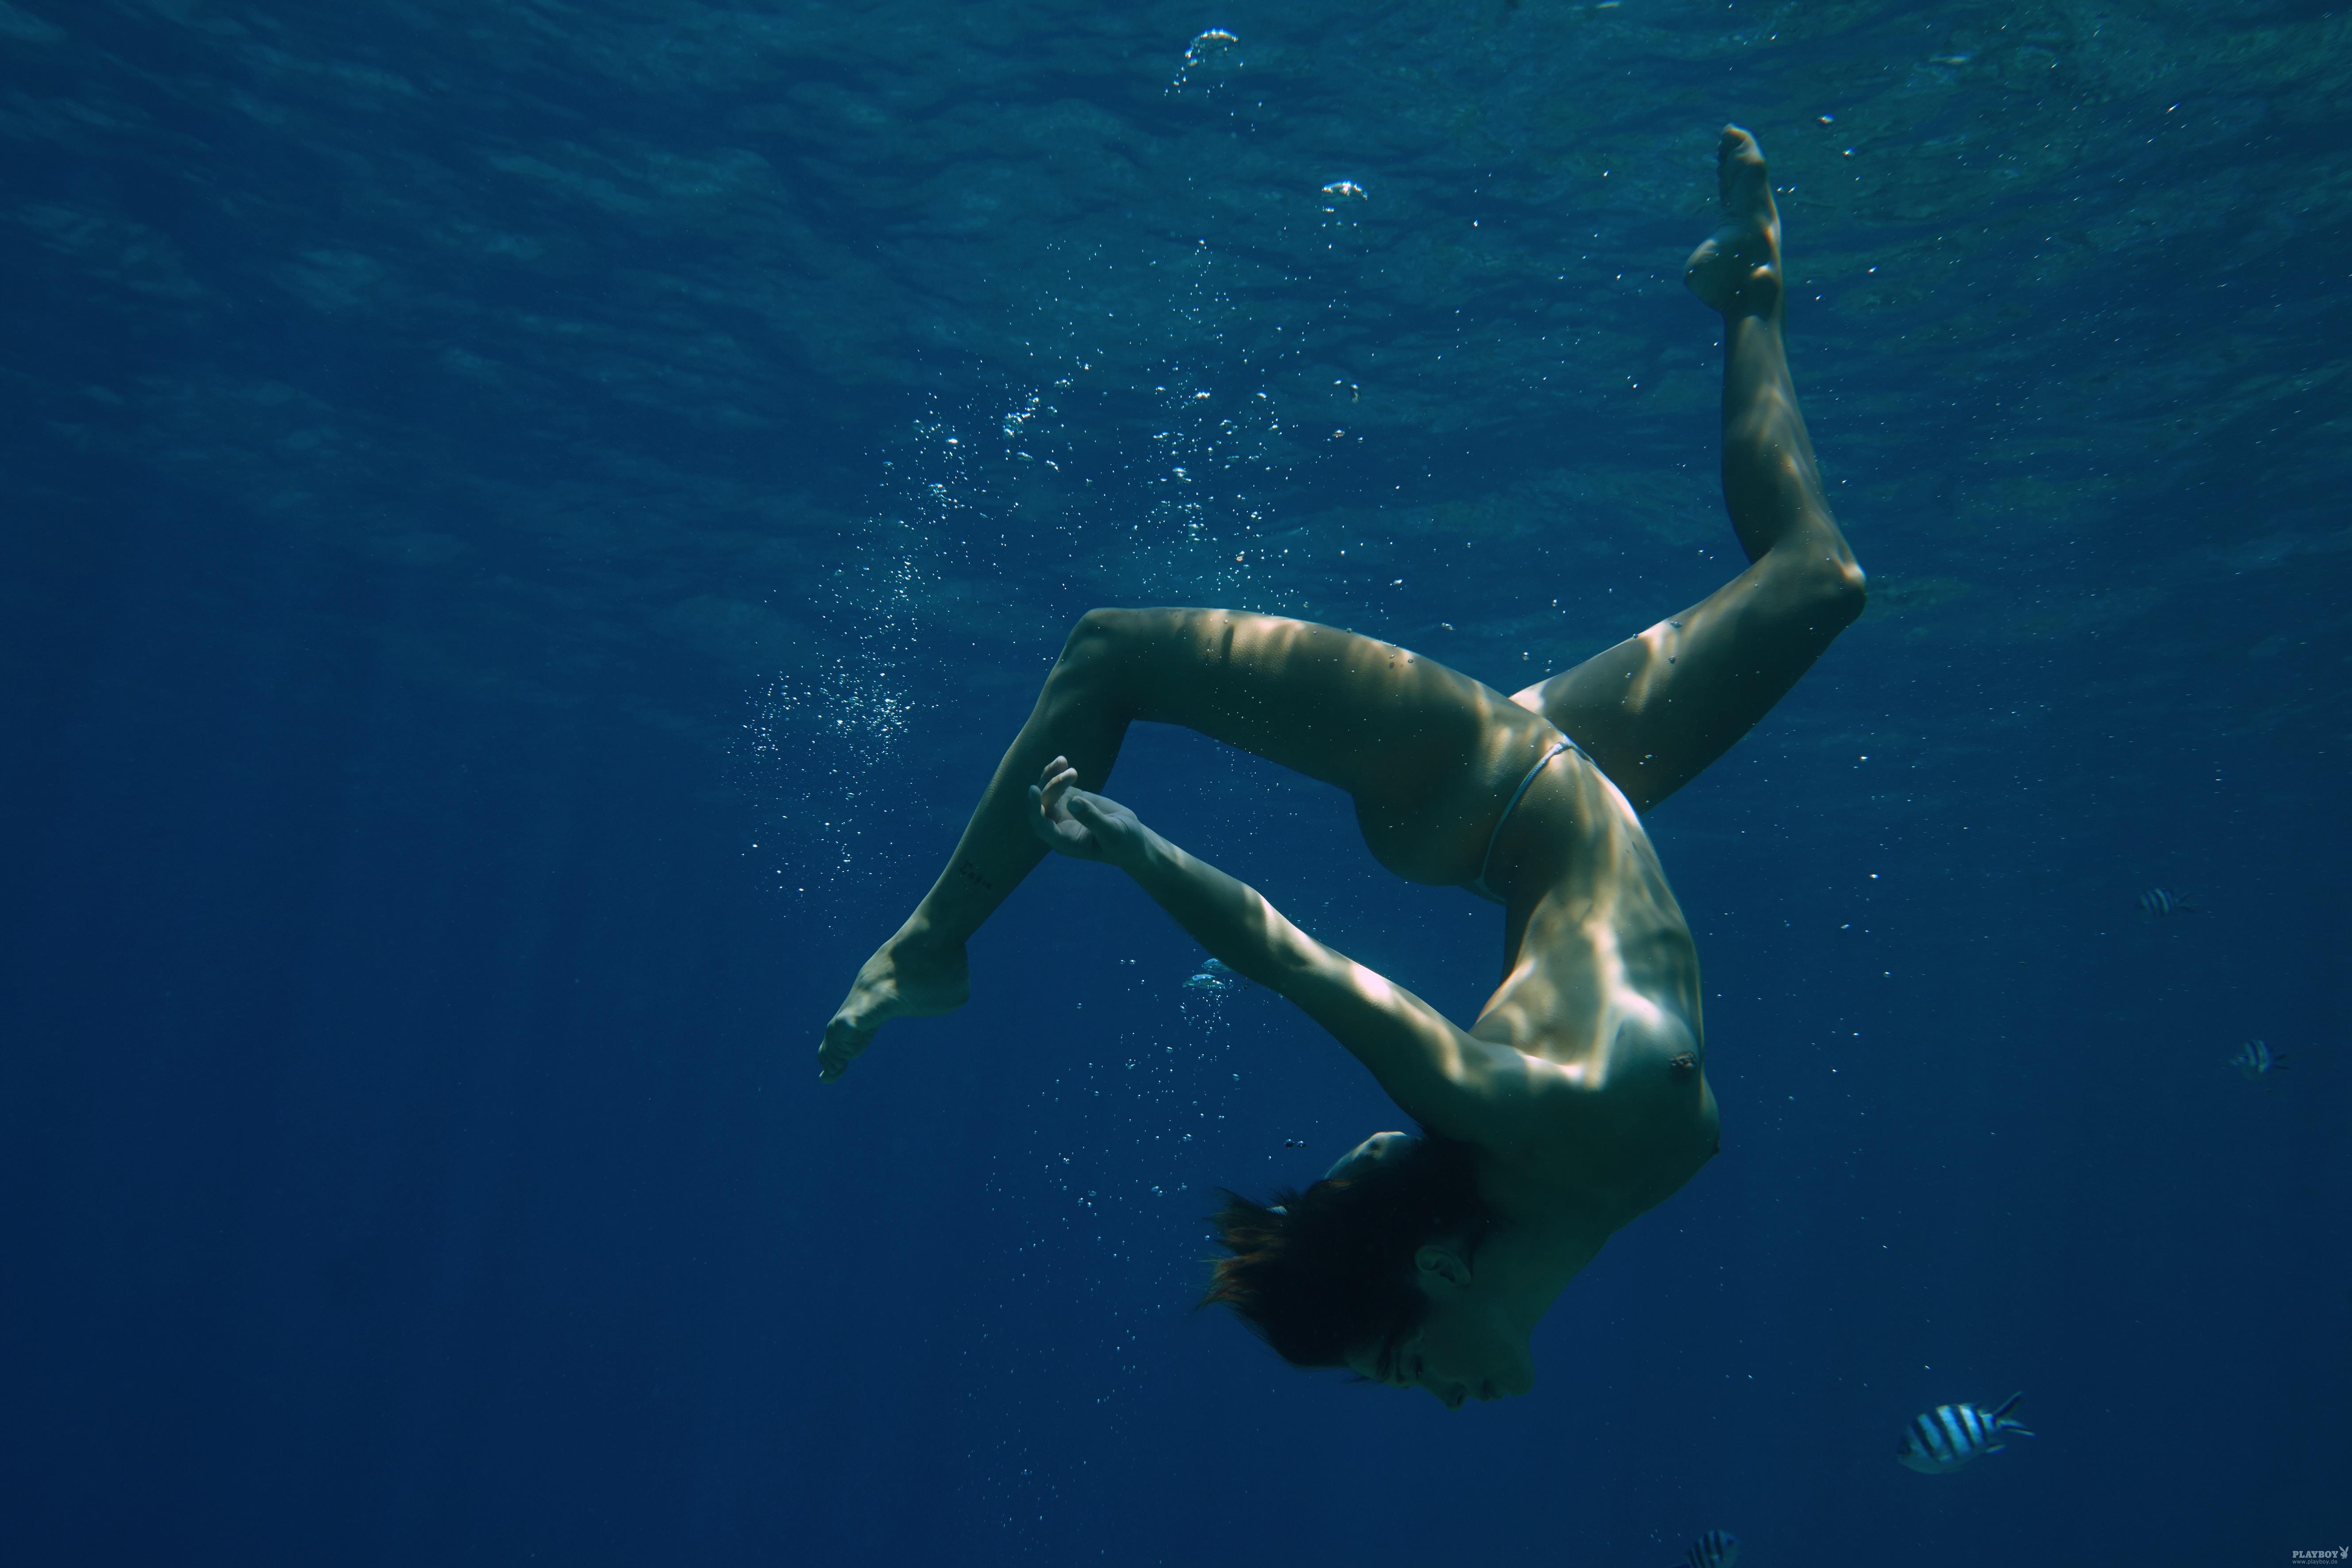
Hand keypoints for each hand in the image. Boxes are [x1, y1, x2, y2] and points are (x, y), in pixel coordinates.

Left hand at [1028, 756, 1145, 865]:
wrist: (1132, 837)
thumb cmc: (1123, 842)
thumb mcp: (1113, 832)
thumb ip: (1093, 819)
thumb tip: (1072, 802)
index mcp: (1064, 841)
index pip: (1041, 825)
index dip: (1034, 808)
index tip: (1033, 789)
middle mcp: (1058, 827)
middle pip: (1043, 804)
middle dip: (1052, 786)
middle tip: (1073, 774)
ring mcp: (1063, 812)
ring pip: (1046, 792)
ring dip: (1051, 776)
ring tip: (1062, 761)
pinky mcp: (1071, 799)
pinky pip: (1058, 785)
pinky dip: (1057, 773)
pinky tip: (1062, 761)